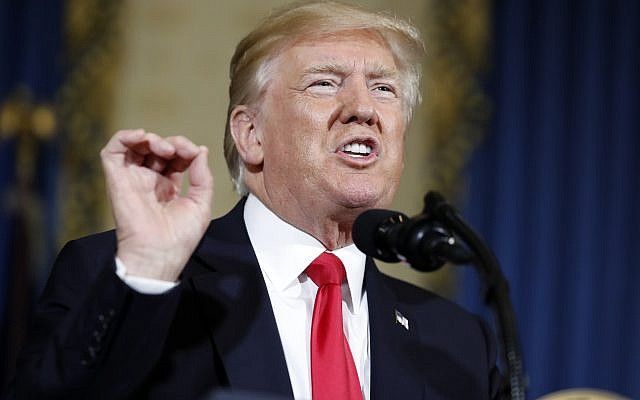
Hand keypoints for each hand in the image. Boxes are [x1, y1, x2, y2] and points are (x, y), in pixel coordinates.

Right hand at [101, 129, 213, 280]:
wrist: (159, 254)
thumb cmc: (179, 238)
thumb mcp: (201, 204)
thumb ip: (202, 177)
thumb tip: (201, 151)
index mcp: (168, 187)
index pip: (175, 158)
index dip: (185, 149)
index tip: (195, 153)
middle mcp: (149, 182)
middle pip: (157, 149)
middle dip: (172, 143)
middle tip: (182, 150)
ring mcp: (132, 179)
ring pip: (136, 146)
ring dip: (152, 139)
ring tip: (165, 148)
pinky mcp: (117, 180)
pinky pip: (112, 152)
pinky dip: (124, 137)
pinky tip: (141, 137)